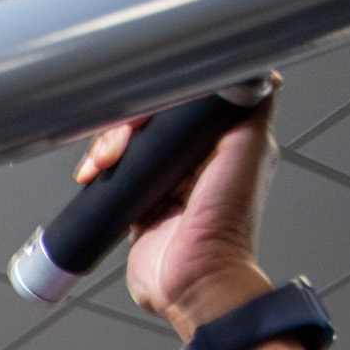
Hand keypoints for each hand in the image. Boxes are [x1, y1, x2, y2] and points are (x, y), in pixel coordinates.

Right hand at [77, 84, 278, 341]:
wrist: (194, 283)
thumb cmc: (225, 228)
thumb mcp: (246, 152)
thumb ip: (252, 106)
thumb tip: (254, 66)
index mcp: (226, 143)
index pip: (186, 100)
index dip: (160, 98)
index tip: (143, 107)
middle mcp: (197, 161)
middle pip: (153, 120)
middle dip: (128, 124)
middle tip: (120, 142)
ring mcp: (166, 182)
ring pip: (130, 144)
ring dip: (109, 146)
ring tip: (104, 164)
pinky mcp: (141, 204)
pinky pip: (115, 174)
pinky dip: (100, 169)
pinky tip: (95, 173)